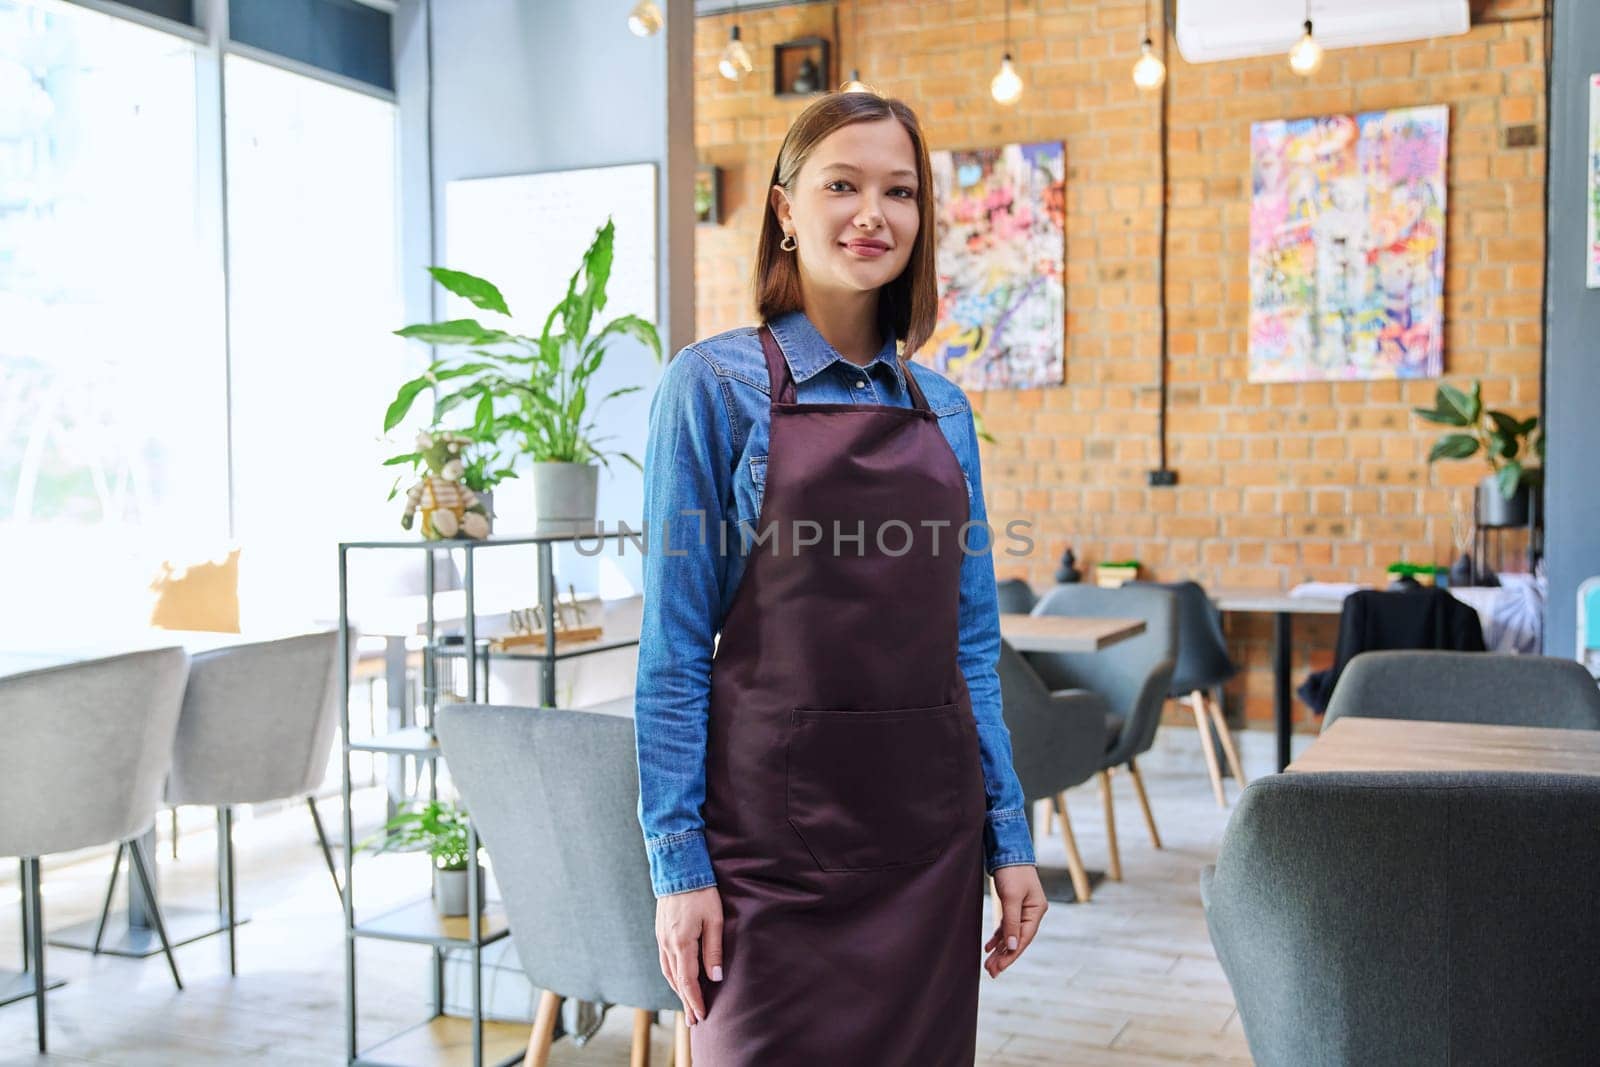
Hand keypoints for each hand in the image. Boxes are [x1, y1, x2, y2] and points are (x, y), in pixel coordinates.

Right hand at [655, 885, 722, 1025]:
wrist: (678, 869)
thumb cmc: (701, 893)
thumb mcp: (714, 920)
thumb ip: (714, 950)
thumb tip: (715, 977)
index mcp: (681, 943)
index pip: (688, 981)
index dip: (695, 1001)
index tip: (702, 1016)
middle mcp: (667, 944)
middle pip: (676, 981)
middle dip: (686, 1002)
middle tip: (694, 1022)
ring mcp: (661, 939)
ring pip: (668, 973)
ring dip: (678, 991)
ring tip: (687, 1005)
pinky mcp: (660, 933)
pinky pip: (664, 962)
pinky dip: (672, 976)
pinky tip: (678, 981)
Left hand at [984, 865, 1046, 977]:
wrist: (1008, 848)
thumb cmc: (1012, 871)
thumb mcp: (1011, 897)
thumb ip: (1011, 922)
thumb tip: (1011, 946)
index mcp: (1036, 911)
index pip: (1024, 938)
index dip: (1011, 955)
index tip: (998, 968)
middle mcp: (1032, 912)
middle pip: (1018, 939)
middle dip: (1005, 956)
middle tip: (991, 972)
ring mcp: (1023, 909)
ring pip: (1011, 934)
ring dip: (1000, 949)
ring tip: (989, 964)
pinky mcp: (1013, 904)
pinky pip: (1006, 925)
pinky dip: (998, 936)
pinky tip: (989, 947)